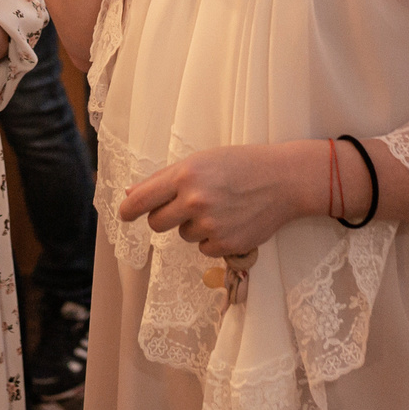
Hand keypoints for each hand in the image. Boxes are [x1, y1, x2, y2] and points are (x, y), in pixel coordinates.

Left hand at [117, 141, 315, 258]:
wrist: (284, 180)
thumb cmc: (241, 164)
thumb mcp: (202, 160)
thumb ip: (164, 178)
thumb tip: (129, 194)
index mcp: (185, 175)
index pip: (141, 200)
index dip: (128, 210)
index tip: (124, 215)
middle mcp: (194, 200)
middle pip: (156, 223)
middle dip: (164, 217)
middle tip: (185, 206)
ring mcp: (210, 225)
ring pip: (182, 235)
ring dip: (194, 226)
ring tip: (220, 207)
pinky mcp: (225, 244)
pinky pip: (203, 249)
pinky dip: (212, 239)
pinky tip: (231, 221)